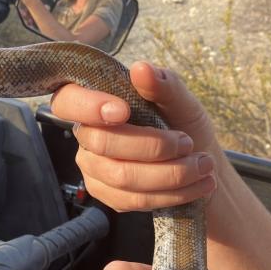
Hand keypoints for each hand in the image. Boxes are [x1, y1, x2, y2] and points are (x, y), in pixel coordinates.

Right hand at [50, 61, 220, 211]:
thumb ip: (163, 85)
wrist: (197, 162)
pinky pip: (134, 200)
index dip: (88, 106)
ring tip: (203, 165)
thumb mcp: (182, 101)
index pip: (67, 101)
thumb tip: (141, 69)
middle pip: (102, 143)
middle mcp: (86, 136)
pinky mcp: (108, 196)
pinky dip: (172, 193)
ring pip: (122, 176)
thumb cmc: (182, 124)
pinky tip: (197, 185)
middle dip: (153, 146)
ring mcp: (94, 168)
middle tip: (188, 143)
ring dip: (171, 173)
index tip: (124, 111)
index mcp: (94, 102)